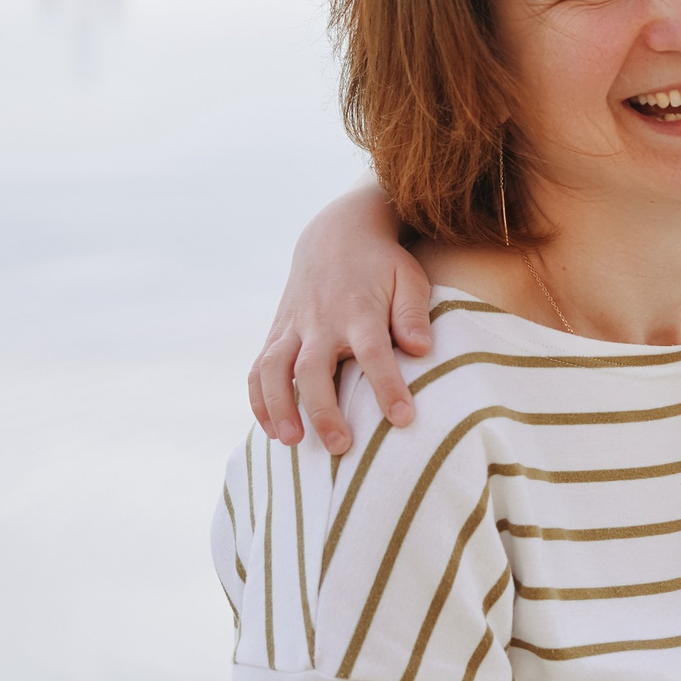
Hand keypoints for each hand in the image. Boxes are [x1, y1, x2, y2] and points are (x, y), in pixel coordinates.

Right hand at [247, 184, 432, 453]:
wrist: (337, 234)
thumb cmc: (383, 265)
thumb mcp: (409, 278)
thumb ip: (413, 314)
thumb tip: (421, 349)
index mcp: (359, 309)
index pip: (374, 352)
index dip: (387, 386)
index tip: (402, 419)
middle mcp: (321, 320)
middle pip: (314, 368)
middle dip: (324, 409)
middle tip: (341, 446)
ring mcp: (293, 326)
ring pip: (274, 369)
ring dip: (278, 406)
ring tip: (292, 442)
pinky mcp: (277, 332)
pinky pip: (258, 368)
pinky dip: (259, 399)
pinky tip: (271, 429)